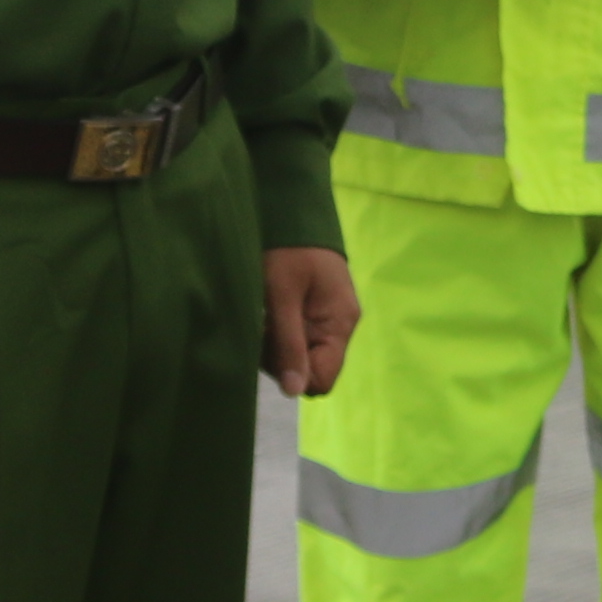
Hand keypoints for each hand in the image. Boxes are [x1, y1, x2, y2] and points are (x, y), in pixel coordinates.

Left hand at [262, 244, 361, 397]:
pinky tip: (267, 314)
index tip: (271, 349)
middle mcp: (338, 326)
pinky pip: (297, 338)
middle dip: (280, 358)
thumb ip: (289, 343)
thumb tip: (294, 391)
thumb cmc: (288, 249)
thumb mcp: (282, 295)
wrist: (292, 209)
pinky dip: (278, 333)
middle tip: (262, 327)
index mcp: (339, 324)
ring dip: (276, 345)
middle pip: (309, 369)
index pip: (323, 379)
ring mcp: (326, 319)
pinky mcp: (314, 312)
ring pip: (299, 355)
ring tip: (263, 315)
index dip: (294, 374)